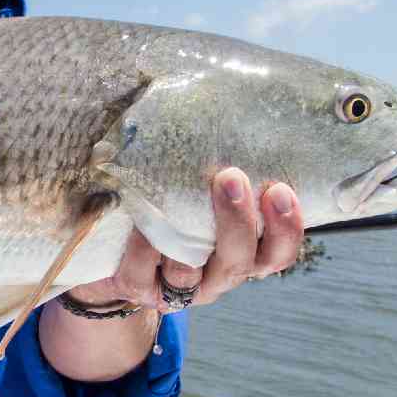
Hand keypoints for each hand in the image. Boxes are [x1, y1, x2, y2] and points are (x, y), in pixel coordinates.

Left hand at [67, 168, 304, 309]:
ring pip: (189, 272)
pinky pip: (141, 271)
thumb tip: (227, 108)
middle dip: (238, 221)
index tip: (281, 190)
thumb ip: (214, 172)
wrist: (111, 255)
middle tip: (231, 177)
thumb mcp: (197, 192)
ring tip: (175, 195)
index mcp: (240, 255)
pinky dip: (143, 245)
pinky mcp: (137, 287)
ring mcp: (176, 288)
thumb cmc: (166, 209)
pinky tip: (139, 219)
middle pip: (239, 262)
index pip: (277, 253)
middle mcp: (214, 276)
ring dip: (185, 234)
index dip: (285, 229)